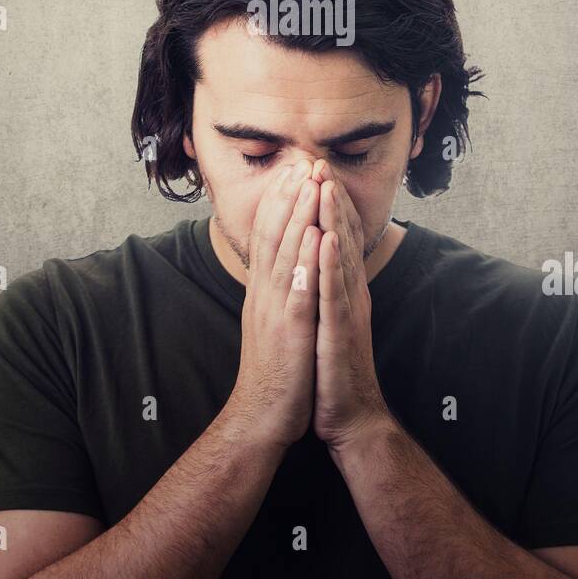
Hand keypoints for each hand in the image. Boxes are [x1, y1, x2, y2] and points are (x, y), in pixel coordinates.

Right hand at [224, 158, 321, 450]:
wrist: (261, 418)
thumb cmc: (275, 371)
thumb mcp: (273, 322)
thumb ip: (277, 291)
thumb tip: (285, 264)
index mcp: (263, 290)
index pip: (269, 235)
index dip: (281, 200)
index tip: (293, 169)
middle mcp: (264, 292)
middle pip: (274, 234)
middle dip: (289, 195)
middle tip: (302, 160)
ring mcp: (275, 310)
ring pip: (285, 253)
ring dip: (299, 216)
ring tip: (310, 183)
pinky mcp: (290, 331)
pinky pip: (298, 289)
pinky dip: (306, 260)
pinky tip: (316, 236)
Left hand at [310, 162, 393, 451]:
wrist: (351, 416)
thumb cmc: (336, 368)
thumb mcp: (330, 319)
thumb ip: (328, 288)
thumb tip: (319, 260)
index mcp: (344, 289)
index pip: (336, 237)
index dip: (328, 203)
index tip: (316, 169)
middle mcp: (350, 294)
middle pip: (342, 238)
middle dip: (331, 199)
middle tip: (321, 161)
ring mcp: (348, 311)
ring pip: (341, 258)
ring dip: (333, 221)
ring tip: (324, 187)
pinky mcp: (342, 332)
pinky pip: (335, 294)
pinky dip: (330, 265)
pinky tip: (325, 240)